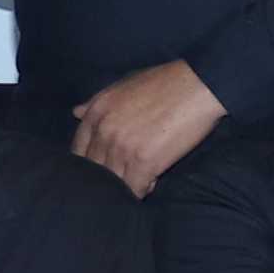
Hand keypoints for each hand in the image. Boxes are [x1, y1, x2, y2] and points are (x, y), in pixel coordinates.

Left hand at [67, 58, 230, 195]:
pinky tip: (152, 180)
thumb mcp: (124, 85)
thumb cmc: (164, 82)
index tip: (102, 168)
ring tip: (140, 177)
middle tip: (123, 177)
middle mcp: (104, 132)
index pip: (79, 151)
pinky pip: (134, 189)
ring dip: (125, 184)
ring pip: (113, 182)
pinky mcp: (144, 163)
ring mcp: (122, 149)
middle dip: (106, 177)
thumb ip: (96, 102)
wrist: (198, 86)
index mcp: (96, 112)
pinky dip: (142, 190)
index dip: (90, 163)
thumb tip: (75, 113)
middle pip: (94, 170)